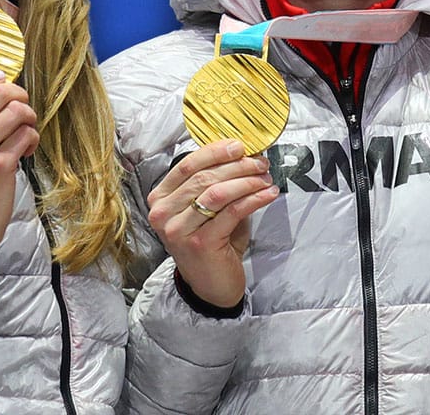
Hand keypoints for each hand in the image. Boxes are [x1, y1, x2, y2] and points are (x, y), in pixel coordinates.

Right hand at [147, 139, 276, 308]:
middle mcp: (162, 213)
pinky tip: (268, 194)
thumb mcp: (209, 208)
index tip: (241, 145)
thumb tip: (245, 154)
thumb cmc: (212, 241)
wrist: (211, 283)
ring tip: (267, 179)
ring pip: (217, 192)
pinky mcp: (200, 243)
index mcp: (160, 198)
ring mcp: (178, 230)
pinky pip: (232, 212)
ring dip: (247, 181)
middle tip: (261, 164)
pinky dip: (254, 198)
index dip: (216, 151)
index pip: (187, 164)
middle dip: (238, 166)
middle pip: (204, 177)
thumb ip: (218, 182)